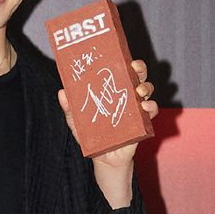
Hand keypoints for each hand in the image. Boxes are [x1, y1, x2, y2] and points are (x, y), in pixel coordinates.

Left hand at [57, 57, 157, 176]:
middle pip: (138, 76)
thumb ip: (70, 108)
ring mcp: (136, 109)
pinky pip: (152, 111)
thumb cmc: (91, 135)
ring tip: (139, 91)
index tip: (123, 56)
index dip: (124, 61)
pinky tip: (145, 107)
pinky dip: (152, 107)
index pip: (121, 71)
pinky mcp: (143, 123)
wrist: (103, 158)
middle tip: (134, 67)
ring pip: (147, 90)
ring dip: (146, 87)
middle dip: (140, 68)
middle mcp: (127, 96)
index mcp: (112, 91)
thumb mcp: (77, 121)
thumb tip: (62, 92)